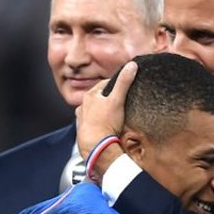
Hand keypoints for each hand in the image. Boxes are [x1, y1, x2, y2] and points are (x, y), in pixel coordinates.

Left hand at [75, 61, 136, 177]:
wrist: (96, 148)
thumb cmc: (105, 123)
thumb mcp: (117, 100)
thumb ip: (124, 82)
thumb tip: (132, 65)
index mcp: (89, 96)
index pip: (104, 84)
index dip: (115, 85)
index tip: (124, 87)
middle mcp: (82, 107)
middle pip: (98, 98)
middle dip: (108, 98)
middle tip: (120, 101)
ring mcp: (81, 120)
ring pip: (94, 111)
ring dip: (102, 112)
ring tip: (113, 115)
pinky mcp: (83, 132)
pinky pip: (92, 124)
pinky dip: (98, 124)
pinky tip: (105, 127)